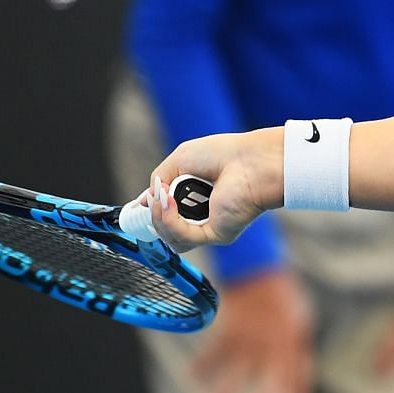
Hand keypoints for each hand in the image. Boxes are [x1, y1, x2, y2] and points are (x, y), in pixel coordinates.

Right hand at [150, 127, 281, 251]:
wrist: (252, 160)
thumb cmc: (224, 154)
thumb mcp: (180, 161)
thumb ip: (159, 180)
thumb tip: (145, 200)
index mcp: (195, 199)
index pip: (166, 217)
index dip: (151, 212)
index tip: (141, 204)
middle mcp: (202, 216)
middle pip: (164, 230)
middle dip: (153, 215)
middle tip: (154, 197)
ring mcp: (209, 227)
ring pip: (170, 238)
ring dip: (159, 218)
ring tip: (163, 195)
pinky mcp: (216, 234)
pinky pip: (182, 238)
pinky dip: (169, 220)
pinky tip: (169, 202)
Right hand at [189, 269, 314, 392]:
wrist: (260, 272)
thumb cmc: (285, 301)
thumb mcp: (301, 322)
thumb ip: (301, 349)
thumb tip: (304, 373)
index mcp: (291, 342)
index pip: (297, 375)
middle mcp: (272, 344)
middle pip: (270, 378)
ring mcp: (250, 338)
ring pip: (237, 369)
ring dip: (226, 390)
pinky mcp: (230, 330)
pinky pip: (215, 351)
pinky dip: (203, 365)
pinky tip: (193, 379)